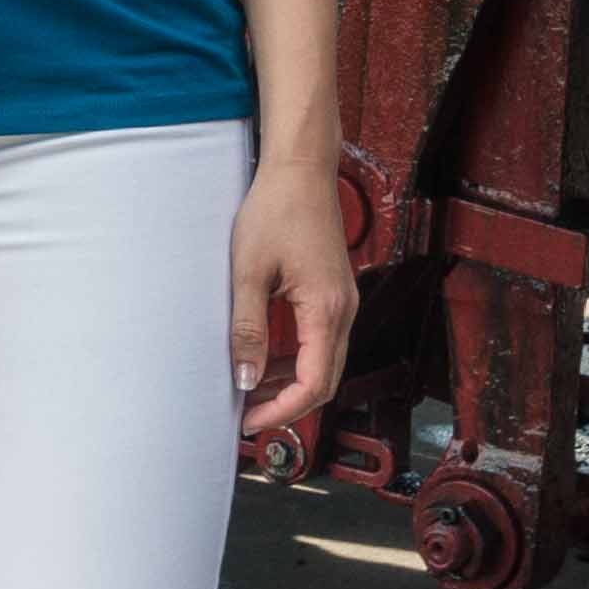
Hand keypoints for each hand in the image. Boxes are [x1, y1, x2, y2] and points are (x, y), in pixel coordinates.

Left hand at [230, 155, 354, 452]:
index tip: (249, 419)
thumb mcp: (249, 271)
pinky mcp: (333, 293)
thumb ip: (248, 329)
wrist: (301, 169)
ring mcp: (342, 302)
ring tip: (250, 389)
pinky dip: (296, 359)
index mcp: (326, 310)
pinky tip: (266, 358)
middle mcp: (343, 310)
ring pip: (324, 362)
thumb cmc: (276, 209)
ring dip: (291, 383)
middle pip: (324, 380)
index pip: (314, 384)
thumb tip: (246, 379)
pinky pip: (321, 340)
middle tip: (247, 413)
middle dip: (287, 403)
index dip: (282, 410)